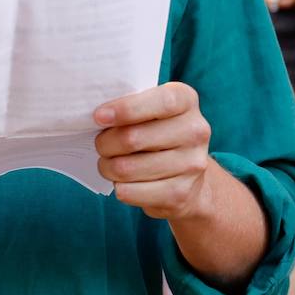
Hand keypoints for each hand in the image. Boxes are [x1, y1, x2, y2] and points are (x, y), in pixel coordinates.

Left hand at [94, 82, 213, 220]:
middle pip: (133, 138)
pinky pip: (131, 192)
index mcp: (186, 101)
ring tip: (108, 164)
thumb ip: (131, 106)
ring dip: (108, 167)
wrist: (190, 177)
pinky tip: (122, 182)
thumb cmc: (159, 133)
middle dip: (105, 143)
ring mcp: (191, 164)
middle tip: (100, 144)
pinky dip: (118, 188)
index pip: (161, 101)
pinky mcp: (180, 194)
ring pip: (127, 168)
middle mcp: (195, 131)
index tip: (99, 117)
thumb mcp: (153, 110)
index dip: (127, 109)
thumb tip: (98, 117)